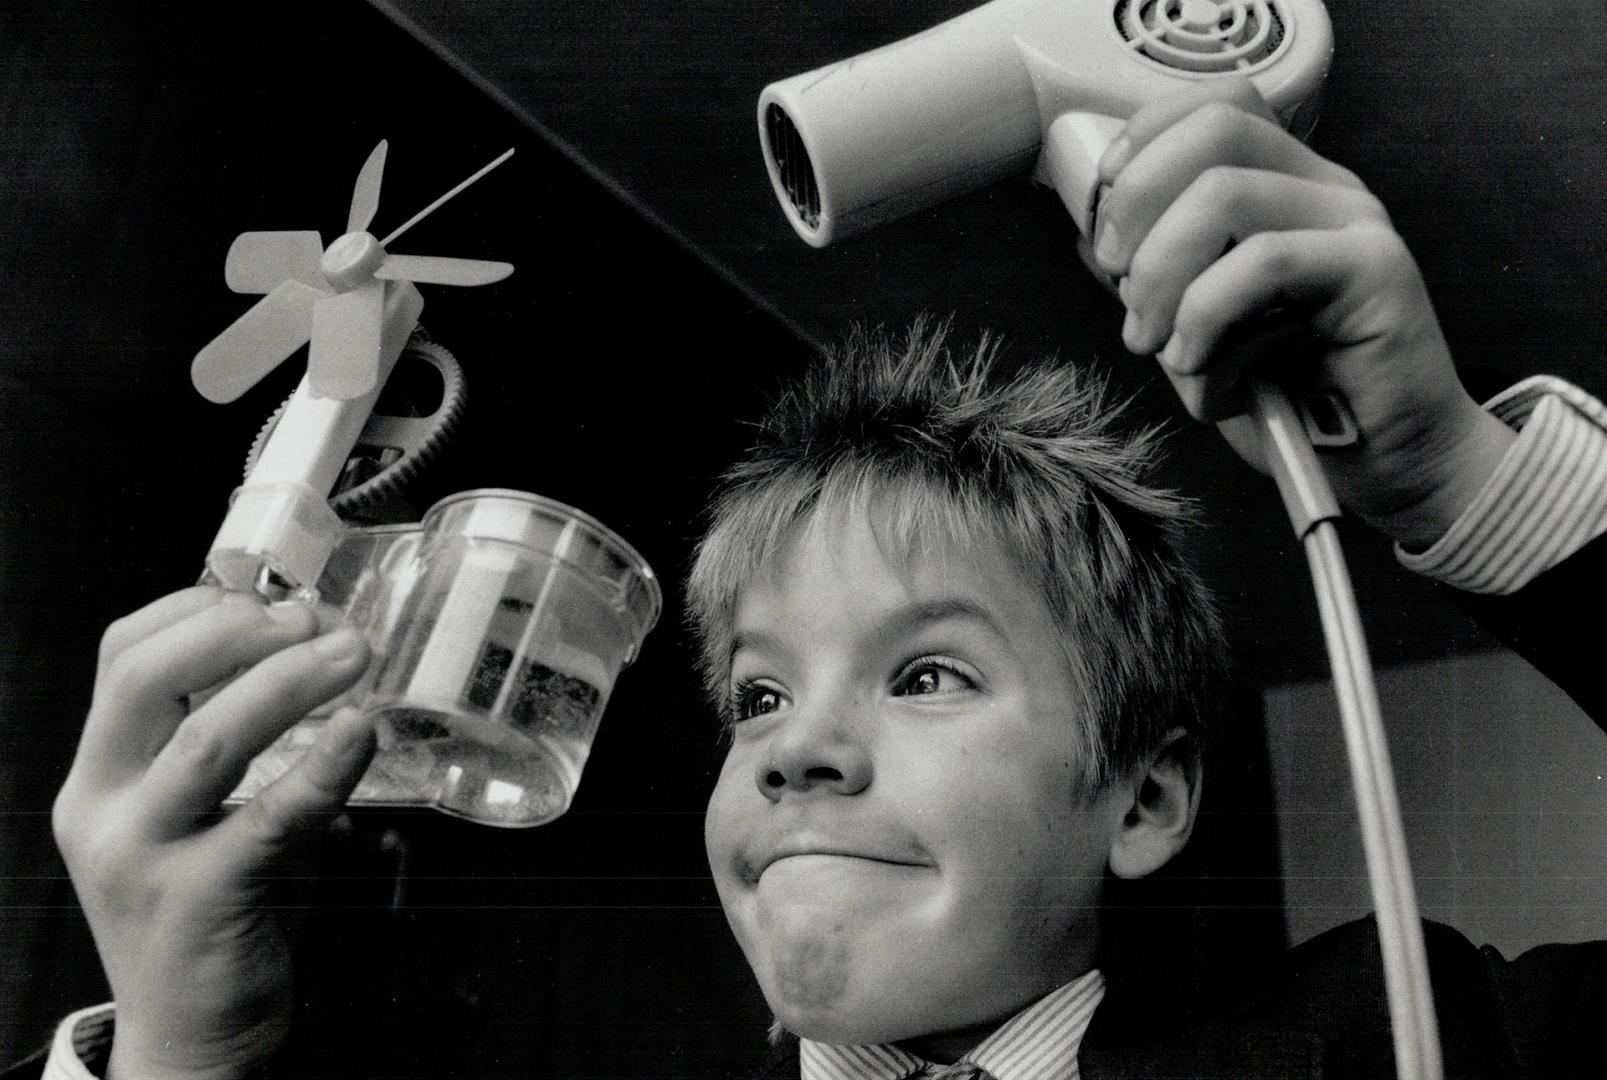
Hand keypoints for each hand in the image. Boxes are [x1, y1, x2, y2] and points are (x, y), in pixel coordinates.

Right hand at [52, 586, 374, 1079]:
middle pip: (146, 682)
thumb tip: (308, 645)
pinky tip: (361, 733)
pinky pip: (269, 819)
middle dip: (237, 632)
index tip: (273, 594)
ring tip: (354, 654)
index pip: (121, 656)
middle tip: (316, 619)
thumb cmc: (204, 909)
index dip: (197, 608)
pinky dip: (321, 768)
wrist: (186, 1036)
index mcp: (98, 775)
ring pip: (206, 742)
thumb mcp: (184, 814)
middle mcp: (105, 809)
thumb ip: (217, 739)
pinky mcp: (204, 900)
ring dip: (287, 683)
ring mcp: (146, 857)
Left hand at [1089, 80, 1513, 548]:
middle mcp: (1324, 189)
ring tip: (1159, 345)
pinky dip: (1206, 314)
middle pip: (1214, 132)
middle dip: (1137, 208)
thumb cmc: (1292, 402)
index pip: (1214, 108)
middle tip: (1124, 292)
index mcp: (1284, 186)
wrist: (1387, 466)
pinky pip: (1264, 262)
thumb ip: (1160, 277)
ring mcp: (1355, 223)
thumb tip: (1091, 238)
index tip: (1106, 230)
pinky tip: (1201, 364)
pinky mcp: (1376, 270)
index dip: (1143, 149)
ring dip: (1163, 275)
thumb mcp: (1198, 329)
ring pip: (1225, 194)